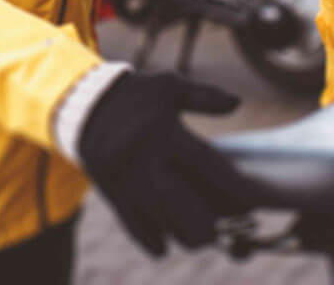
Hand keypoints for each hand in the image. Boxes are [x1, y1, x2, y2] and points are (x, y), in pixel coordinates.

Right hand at [76, 70, 247, 255]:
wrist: (82, 105)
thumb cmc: (134, 94)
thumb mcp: (168, 86)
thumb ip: (204, 96)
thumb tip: (236, 103)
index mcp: (162, 131)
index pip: (206, 163)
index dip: (231, 185)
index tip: (250, 201)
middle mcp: (144, 158)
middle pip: (182, 202)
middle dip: (207, 221)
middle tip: (223, 229)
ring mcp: (126, 178)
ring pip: (159, 219)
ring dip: (183, 234)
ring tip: (201, 239)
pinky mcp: (111, 191)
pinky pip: (131, 224)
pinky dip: (149, 238)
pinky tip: (163, 247)